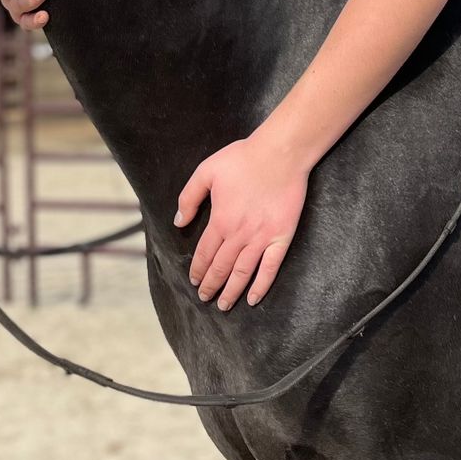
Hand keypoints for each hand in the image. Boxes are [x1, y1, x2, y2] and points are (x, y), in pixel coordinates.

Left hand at [174, 135, 308, 310]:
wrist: (280, 154)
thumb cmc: (243, 159)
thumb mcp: (206, 171)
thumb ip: (189, 198)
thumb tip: (178, 222)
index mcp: (220, 220)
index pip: (205, 252)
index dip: (198, 269)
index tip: (193, 280)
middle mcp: (239, 234)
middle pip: (221, 267)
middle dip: (211, 285)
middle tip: (204, 298)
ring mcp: (262, 238)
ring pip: (243, 272)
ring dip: (231, 291)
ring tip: (223, 305)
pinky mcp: (281, 237)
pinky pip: (270, 268)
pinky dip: (261, 285)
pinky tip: (253, 298)